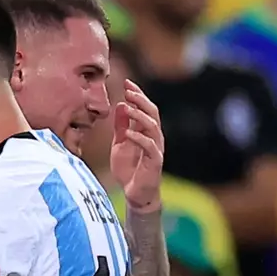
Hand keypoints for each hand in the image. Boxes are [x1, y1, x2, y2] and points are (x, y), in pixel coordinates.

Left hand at [111, 80, 164, 211]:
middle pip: (152, 113)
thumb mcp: (120, 143)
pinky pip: (149, 147)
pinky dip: (139, 138)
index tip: (126, 82)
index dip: (138, 95)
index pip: (145, 108)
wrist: (135, 193)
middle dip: (141, 100)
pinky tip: (127, 132)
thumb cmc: (129, 168)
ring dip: (140, 116)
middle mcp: (154, 137)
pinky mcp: (155, 162)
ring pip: (153, 127)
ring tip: (127, 107)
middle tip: (129, 90)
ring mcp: (156, 149)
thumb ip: (121, 126)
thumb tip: (121, 105)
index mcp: (146, 131)